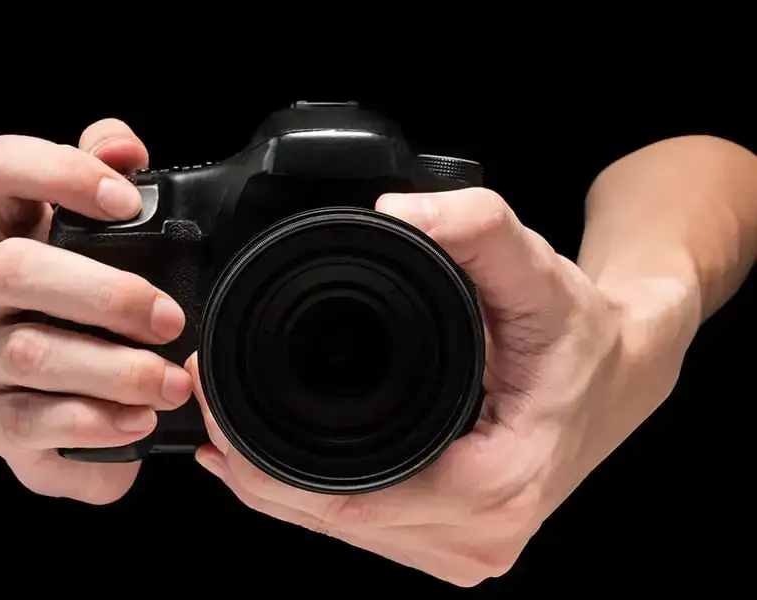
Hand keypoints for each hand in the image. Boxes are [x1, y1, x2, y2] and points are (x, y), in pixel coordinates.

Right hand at [0, 120, 192, 503]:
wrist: (39, 394)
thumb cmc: (77, 309)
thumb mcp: (93, 246)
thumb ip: (109, 182)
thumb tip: (125, 147)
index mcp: (6, 232)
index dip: (59, 173)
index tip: (127, 203)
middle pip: (15, 268)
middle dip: (107, 293)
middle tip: (171, 319)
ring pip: (32, 354)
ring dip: (116, 369)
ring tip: (172, 383)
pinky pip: (33, 423)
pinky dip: (95, 422)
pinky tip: (138, 420)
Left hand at [186, 188, 645, 585]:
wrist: (621, 371)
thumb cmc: (580, 332)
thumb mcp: (536, 268)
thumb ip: (475, 227)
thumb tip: (397, 213)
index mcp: (498, 487)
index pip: (351, 503)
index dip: (268, 466)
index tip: (220, 410)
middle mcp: (482, 536)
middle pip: (334, 523)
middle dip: (258, 474)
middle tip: (210, 406)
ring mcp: (468, 547)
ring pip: (342, 532)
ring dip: (278, 489)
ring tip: (229, 432)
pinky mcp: (456, 539)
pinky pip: (364, 527)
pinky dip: (311, 497)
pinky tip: (275, 464)